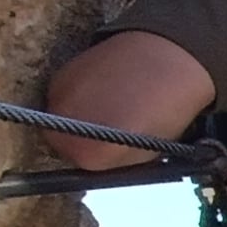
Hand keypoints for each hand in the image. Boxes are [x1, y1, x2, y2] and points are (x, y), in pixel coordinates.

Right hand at [46, 31, 215, 169]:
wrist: (168, 57)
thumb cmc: (167, 108)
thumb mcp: (148, 152)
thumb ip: (117, 162)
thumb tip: (101, 162)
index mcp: (89, 155)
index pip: (82, 169)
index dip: (101, 159)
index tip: (115, 146)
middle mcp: (64, 132)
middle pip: (64, 147)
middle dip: (83, 140)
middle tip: (110, 126)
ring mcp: (58, 102)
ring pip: (60, 121)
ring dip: (78, 117)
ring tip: (110, 103)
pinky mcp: (57, 77)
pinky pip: (62, 97)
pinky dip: (77, 96)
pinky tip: (103, 87)